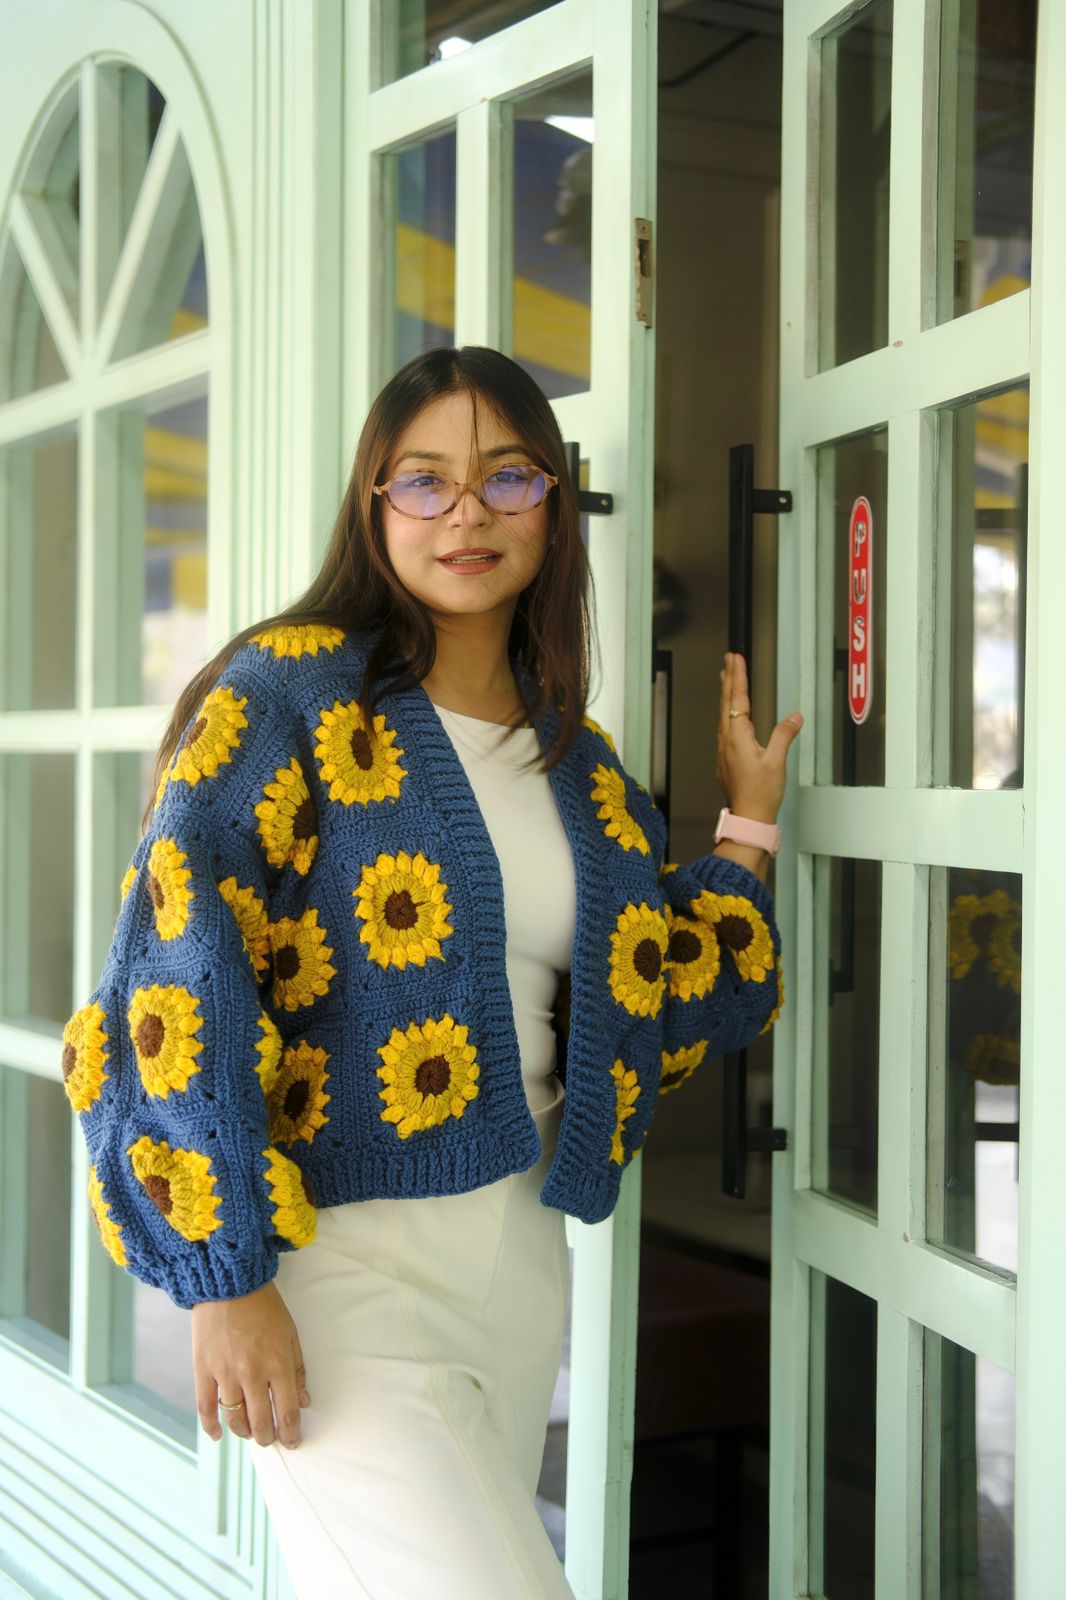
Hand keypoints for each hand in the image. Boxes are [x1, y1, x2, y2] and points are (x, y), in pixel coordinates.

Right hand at [192, 1279, 310, 1449]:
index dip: (291, 1433)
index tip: (292, 1442)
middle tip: (269, 1439)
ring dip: (244, 1432)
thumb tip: (303, 1402)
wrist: (229, 1283)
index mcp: (278, 1364)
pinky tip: (218, 1434)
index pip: (287, 1411)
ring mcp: (226, 1374)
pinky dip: (210, 1426)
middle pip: (261, 1421)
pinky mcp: (203, 1370)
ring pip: (235, 1418)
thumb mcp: (290, 1333)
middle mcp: (253, 1374)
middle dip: (267, 1437)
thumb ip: (298, 1369)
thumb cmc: (264, 1306)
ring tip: (249, 1433)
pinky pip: (205, 1407)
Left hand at [716, 652, 801, 821]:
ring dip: (726, 694)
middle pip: (726, 703)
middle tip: (728, 660)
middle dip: (728, 679)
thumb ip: (784, 735)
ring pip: (723, 715)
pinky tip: (730, 714)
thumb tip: (794, 716)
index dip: (737, 677)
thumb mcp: (777, 761)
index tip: (736, 659)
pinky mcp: (726, 760)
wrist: (748, 817)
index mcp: (737, 737)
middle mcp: (726, 741)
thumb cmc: (761, 793)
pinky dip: (727, 712)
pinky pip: (724, 728)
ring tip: (726, 678)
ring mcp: (724, 750)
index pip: (737, 700)